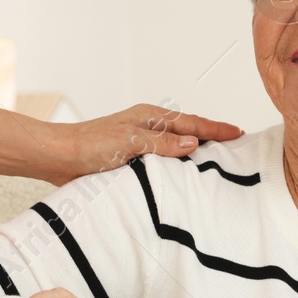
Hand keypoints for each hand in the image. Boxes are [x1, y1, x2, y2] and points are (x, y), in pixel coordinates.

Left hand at [43, 104, 242, 185]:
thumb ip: (162, 144)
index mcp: (150, 117)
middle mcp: (147, 129)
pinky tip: (184, 179)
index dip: (216, 128)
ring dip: (195, 154)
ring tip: (217, 163)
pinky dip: (177, 168)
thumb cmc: (90, 145)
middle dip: (212, 138)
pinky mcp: (130, 161)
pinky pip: (162, 164)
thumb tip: (195, 142)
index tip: (239, 133)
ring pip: (176, 148)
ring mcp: (140, 145)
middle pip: (188, 132)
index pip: (192, 123)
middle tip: (237, 146)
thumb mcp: (130, 142)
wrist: (59, 157)